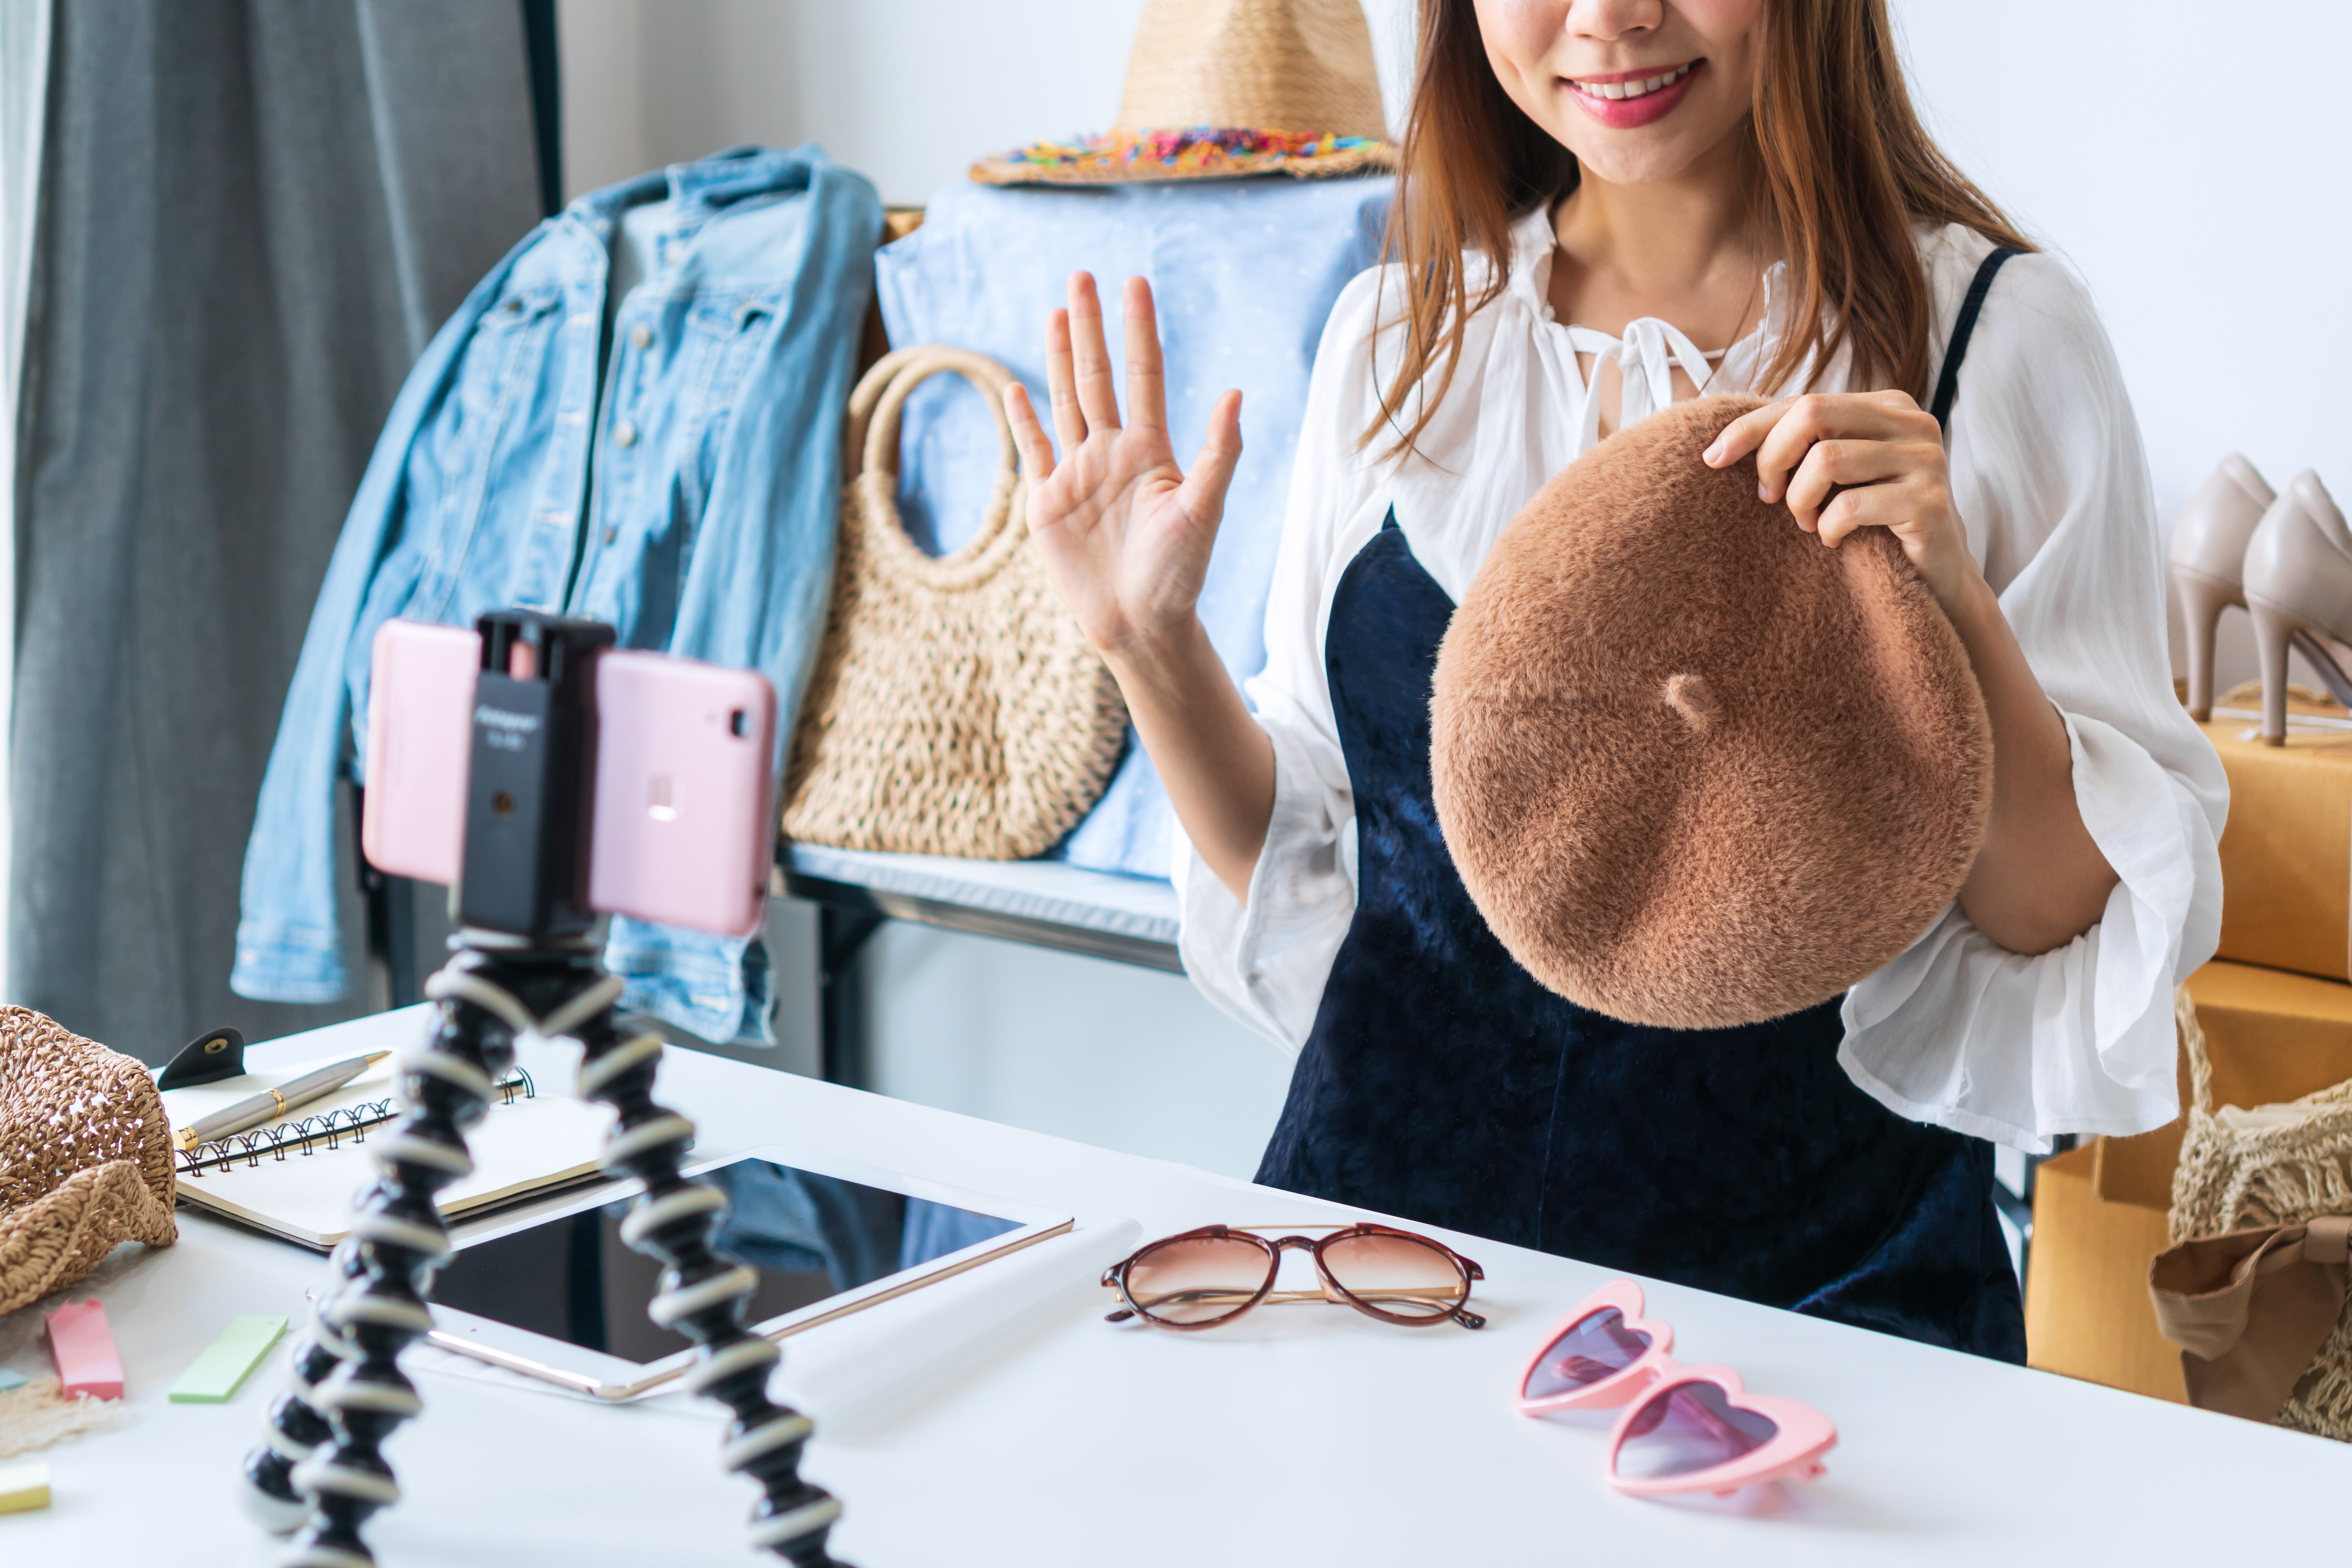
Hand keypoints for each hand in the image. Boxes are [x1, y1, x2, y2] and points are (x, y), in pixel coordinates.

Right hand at [1004, 273, 1242, 660]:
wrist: (1141, 625)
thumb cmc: (1180, 574)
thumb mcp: (1204, 510)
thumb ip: (1218, 452)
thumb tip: (1236, 393)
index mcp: (1150, 449)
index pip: (1142, 374)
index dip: (1137, 328)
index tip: (1134, 282)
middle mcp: (1112, 453)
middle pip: (1098, 375)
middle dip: (1090, 326)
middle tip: (1081, 274)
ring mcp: (1077, 475)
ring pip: (1065, 402)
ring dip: (1058, 356)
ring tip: (1056, 311)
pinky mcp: (1047, 503)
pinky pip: (1033, 450)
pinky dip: (1024, 419)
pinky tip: (1017, 386)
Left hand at [1703, 391, 1980, 615]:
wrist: (1937, 576)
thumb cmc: (1874, 521)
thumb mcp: (1836, 475)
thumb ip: (1802, 445)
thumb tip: (1720, 447)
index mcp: (1887, 405)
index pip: (1803, 401)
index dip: (1750, 428)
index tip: (1712, 459)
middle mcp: (1913, 422)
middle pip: (1812, 413)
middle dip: (1774, 458)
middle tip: (1770, 499)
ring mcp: (1927, 460)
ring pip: (1826, 459)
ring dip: (1801, 500)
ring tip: (1809, 523)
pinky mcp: (1930, 503)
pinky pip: (1851, 507)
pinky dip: (1829, 529)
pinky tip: (1836, 540)